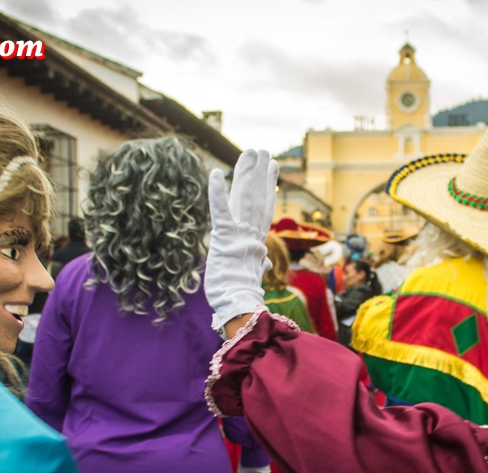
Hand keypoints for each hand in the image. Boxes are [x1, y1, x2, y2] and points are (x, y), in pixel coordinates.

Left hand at [205, 149, 278, 330]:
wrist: (238, 305)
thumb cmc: (240, 294)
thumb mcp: (251, 276)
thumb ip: (259, 265)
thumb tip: (265, 266)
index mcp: (255, 241)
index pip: (263, 208)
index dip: (268, 187)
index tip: (272, 168)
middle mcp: (250, 234)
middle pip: (256, 197)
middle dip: (259, 173)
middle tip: (263, 151)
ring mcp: (239, 235)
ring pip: (245, 199)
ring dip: (247, 174)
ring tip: (252, 153)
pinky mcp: (224, 238)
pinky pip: (221, 212)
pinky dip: (217, 193)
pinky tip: (215, 174)